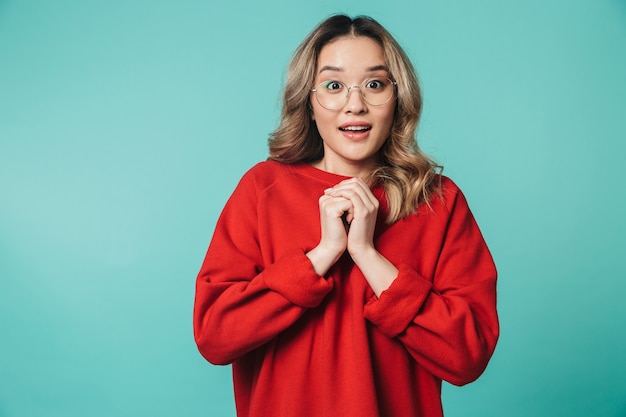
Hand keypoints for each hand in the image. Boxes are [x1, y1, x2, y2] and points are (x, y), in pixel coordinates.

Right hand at [305, 188, 352, 275]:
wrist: (334, 247)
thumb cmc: (342, 231)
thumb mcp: (346, 211)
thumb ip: (349, 198)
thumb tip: (359, 186)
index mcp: (327, 197)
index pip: (348, 188)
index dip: (355, 200)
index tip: (351, 214)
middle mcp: (325, 197)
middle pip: (350, 191)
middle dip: (355, 204)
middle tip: (351, 218)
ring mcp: (326, 202)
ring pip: (351, 196)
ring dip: (355, 208)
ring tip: (350, 220)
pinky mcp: (330, 209)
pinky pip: (350, 203)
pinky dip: (353, 213)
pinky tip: (349, 222)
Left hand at [325, 178, 397, 295]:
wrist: (361, 249)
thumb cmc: (354, 234)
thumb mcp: (353, 216)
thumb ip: (350, 204)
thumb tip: (337, 192)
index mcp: (372, 202)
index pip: (358, 183)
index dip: (344, 184)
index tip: (333, 190)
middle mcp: (373, 202)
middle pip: (357, 182)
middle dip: (341, 184)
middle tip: (330, 192)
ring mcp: (370, 206)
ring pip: (354, 186)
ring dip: (340, 189)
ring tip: (331, 195)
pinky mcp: (364, 212)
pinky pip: (352, 195)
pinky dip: (341, 195)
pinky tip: (334, 200)